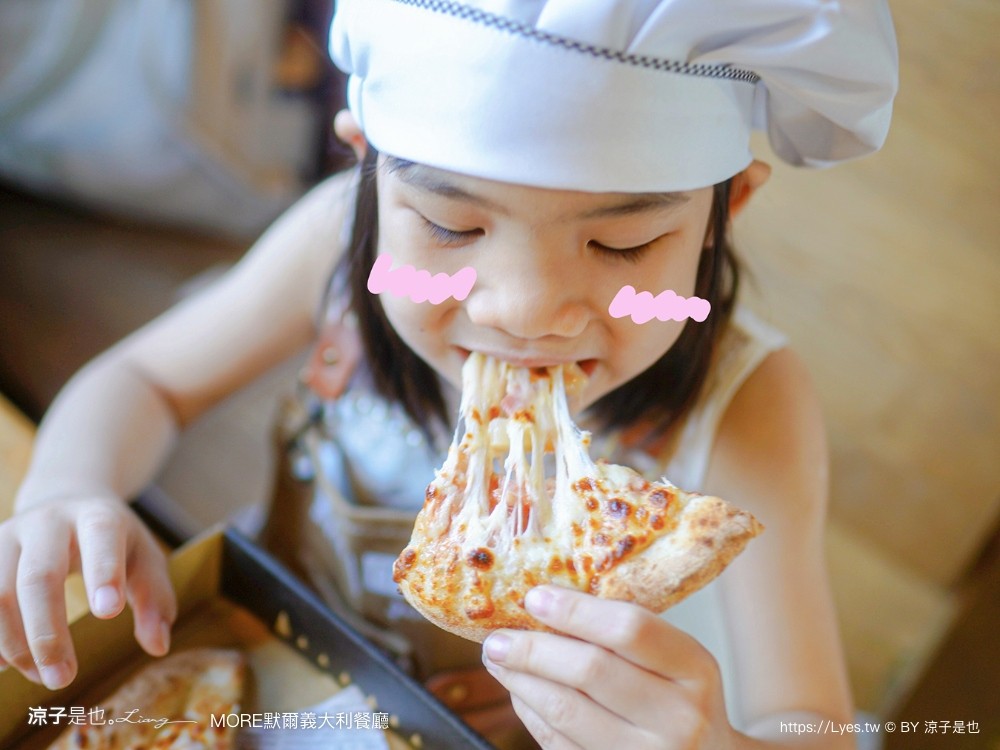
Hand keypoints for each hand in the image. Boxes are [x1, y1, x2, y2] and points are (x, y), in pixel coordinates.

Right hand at [0, 496, 175, 688]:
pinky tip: (8, 664)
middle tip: (63, 678)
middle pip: (38, 576)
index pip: (100, 537)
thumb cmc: (114, 540)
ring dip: (16, 644)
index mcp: (97, 517)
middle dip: (48, 632)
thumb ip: (154, 599)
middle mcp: (48, 523)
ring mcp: (9, 537)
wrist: (66, 500)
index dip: (103, 572)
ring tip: (43, 676)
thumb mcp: (145, 558)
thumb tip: (157, 646)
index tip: (108, 612)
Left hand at [482, 586, 737, 749]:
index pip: (630, 629)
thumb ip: (627, 635)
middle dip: (533, 649)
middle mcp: (678, 717)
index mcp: (695, 669)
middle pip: (590, 671)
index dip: (575, 611)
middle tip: (497, 636)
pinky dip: (531, 713)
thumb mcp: (677, 661)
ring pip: (565, 711)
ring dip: (521, 681)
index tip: (534, 597)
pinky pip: (558, 743)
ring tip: (498, 660)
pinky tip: (520, 692)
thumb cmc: (682, 699)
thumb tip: (547, 601)